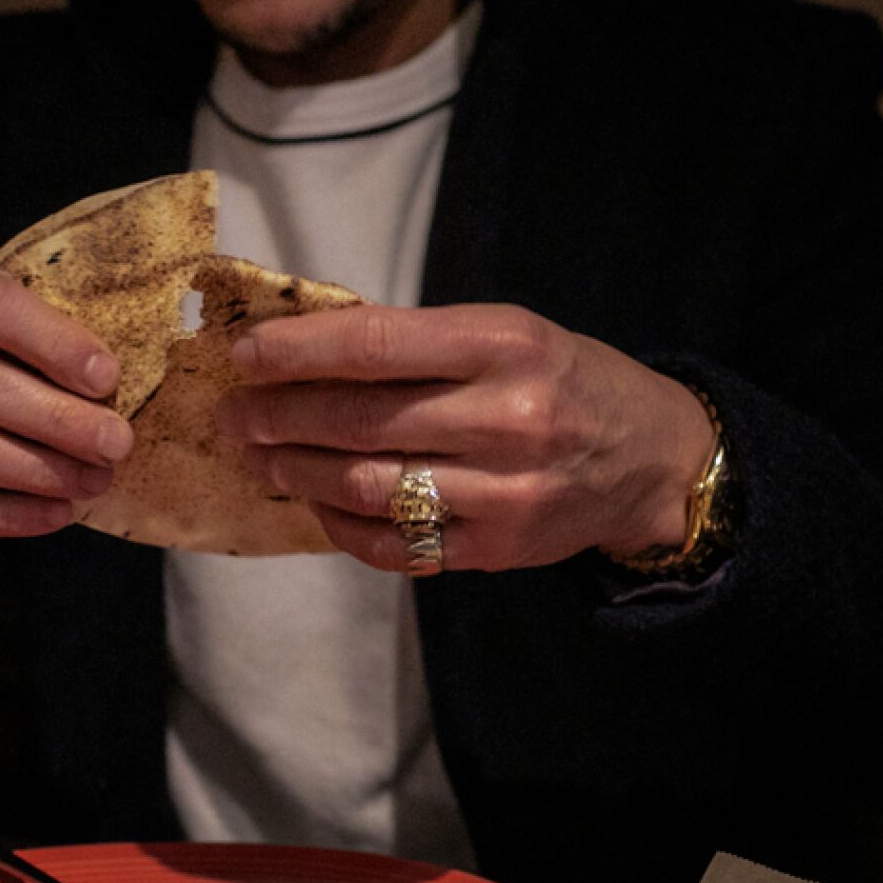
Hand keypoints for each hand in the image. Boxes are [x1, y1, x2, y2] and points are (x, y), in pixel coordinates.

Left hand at [212, 303, 715, 572]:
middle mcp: (506, 420)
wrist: (650, 459)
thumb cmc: (562, 380)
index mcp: (505, 347)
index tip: (244, 355)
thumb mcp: (507, 332)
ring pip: (367, 487)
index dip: (296, 352)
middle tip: (232, 414)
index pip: (375, 346)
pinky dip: (339, 523)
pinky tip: (311, 501)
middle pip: (358, 422)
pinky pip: (393, 544)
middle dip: (277, 417)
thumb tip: (303, 343)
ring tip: (257, 456)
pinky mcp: (494, 550)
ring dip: (295, 471)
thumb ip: (417, 341)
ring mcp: (501, 494)